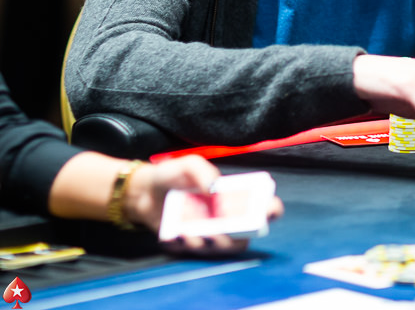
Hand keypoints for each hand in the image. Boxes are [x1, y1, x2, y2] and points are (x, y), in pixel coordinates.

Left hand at [125, 156, 283, 254]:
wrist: (142, 190)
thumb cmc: (171, 175)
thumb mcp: (189, 164)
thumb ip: (204, 171)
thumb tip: (216, 189)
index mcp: (231, 197)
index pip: (261, 206)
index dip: (270, 210)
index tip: (267, 210)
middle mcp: (224, 217)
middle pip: (244, 236)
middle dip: (236, 237)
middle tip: (219, 229)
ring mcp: (208, 232)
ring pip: (221, 248)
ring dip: (209, 244)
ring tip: (189, 233)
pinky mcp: (189, 243)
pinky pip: (194, 252)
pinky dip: (186, 246)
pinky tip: (175, 234)